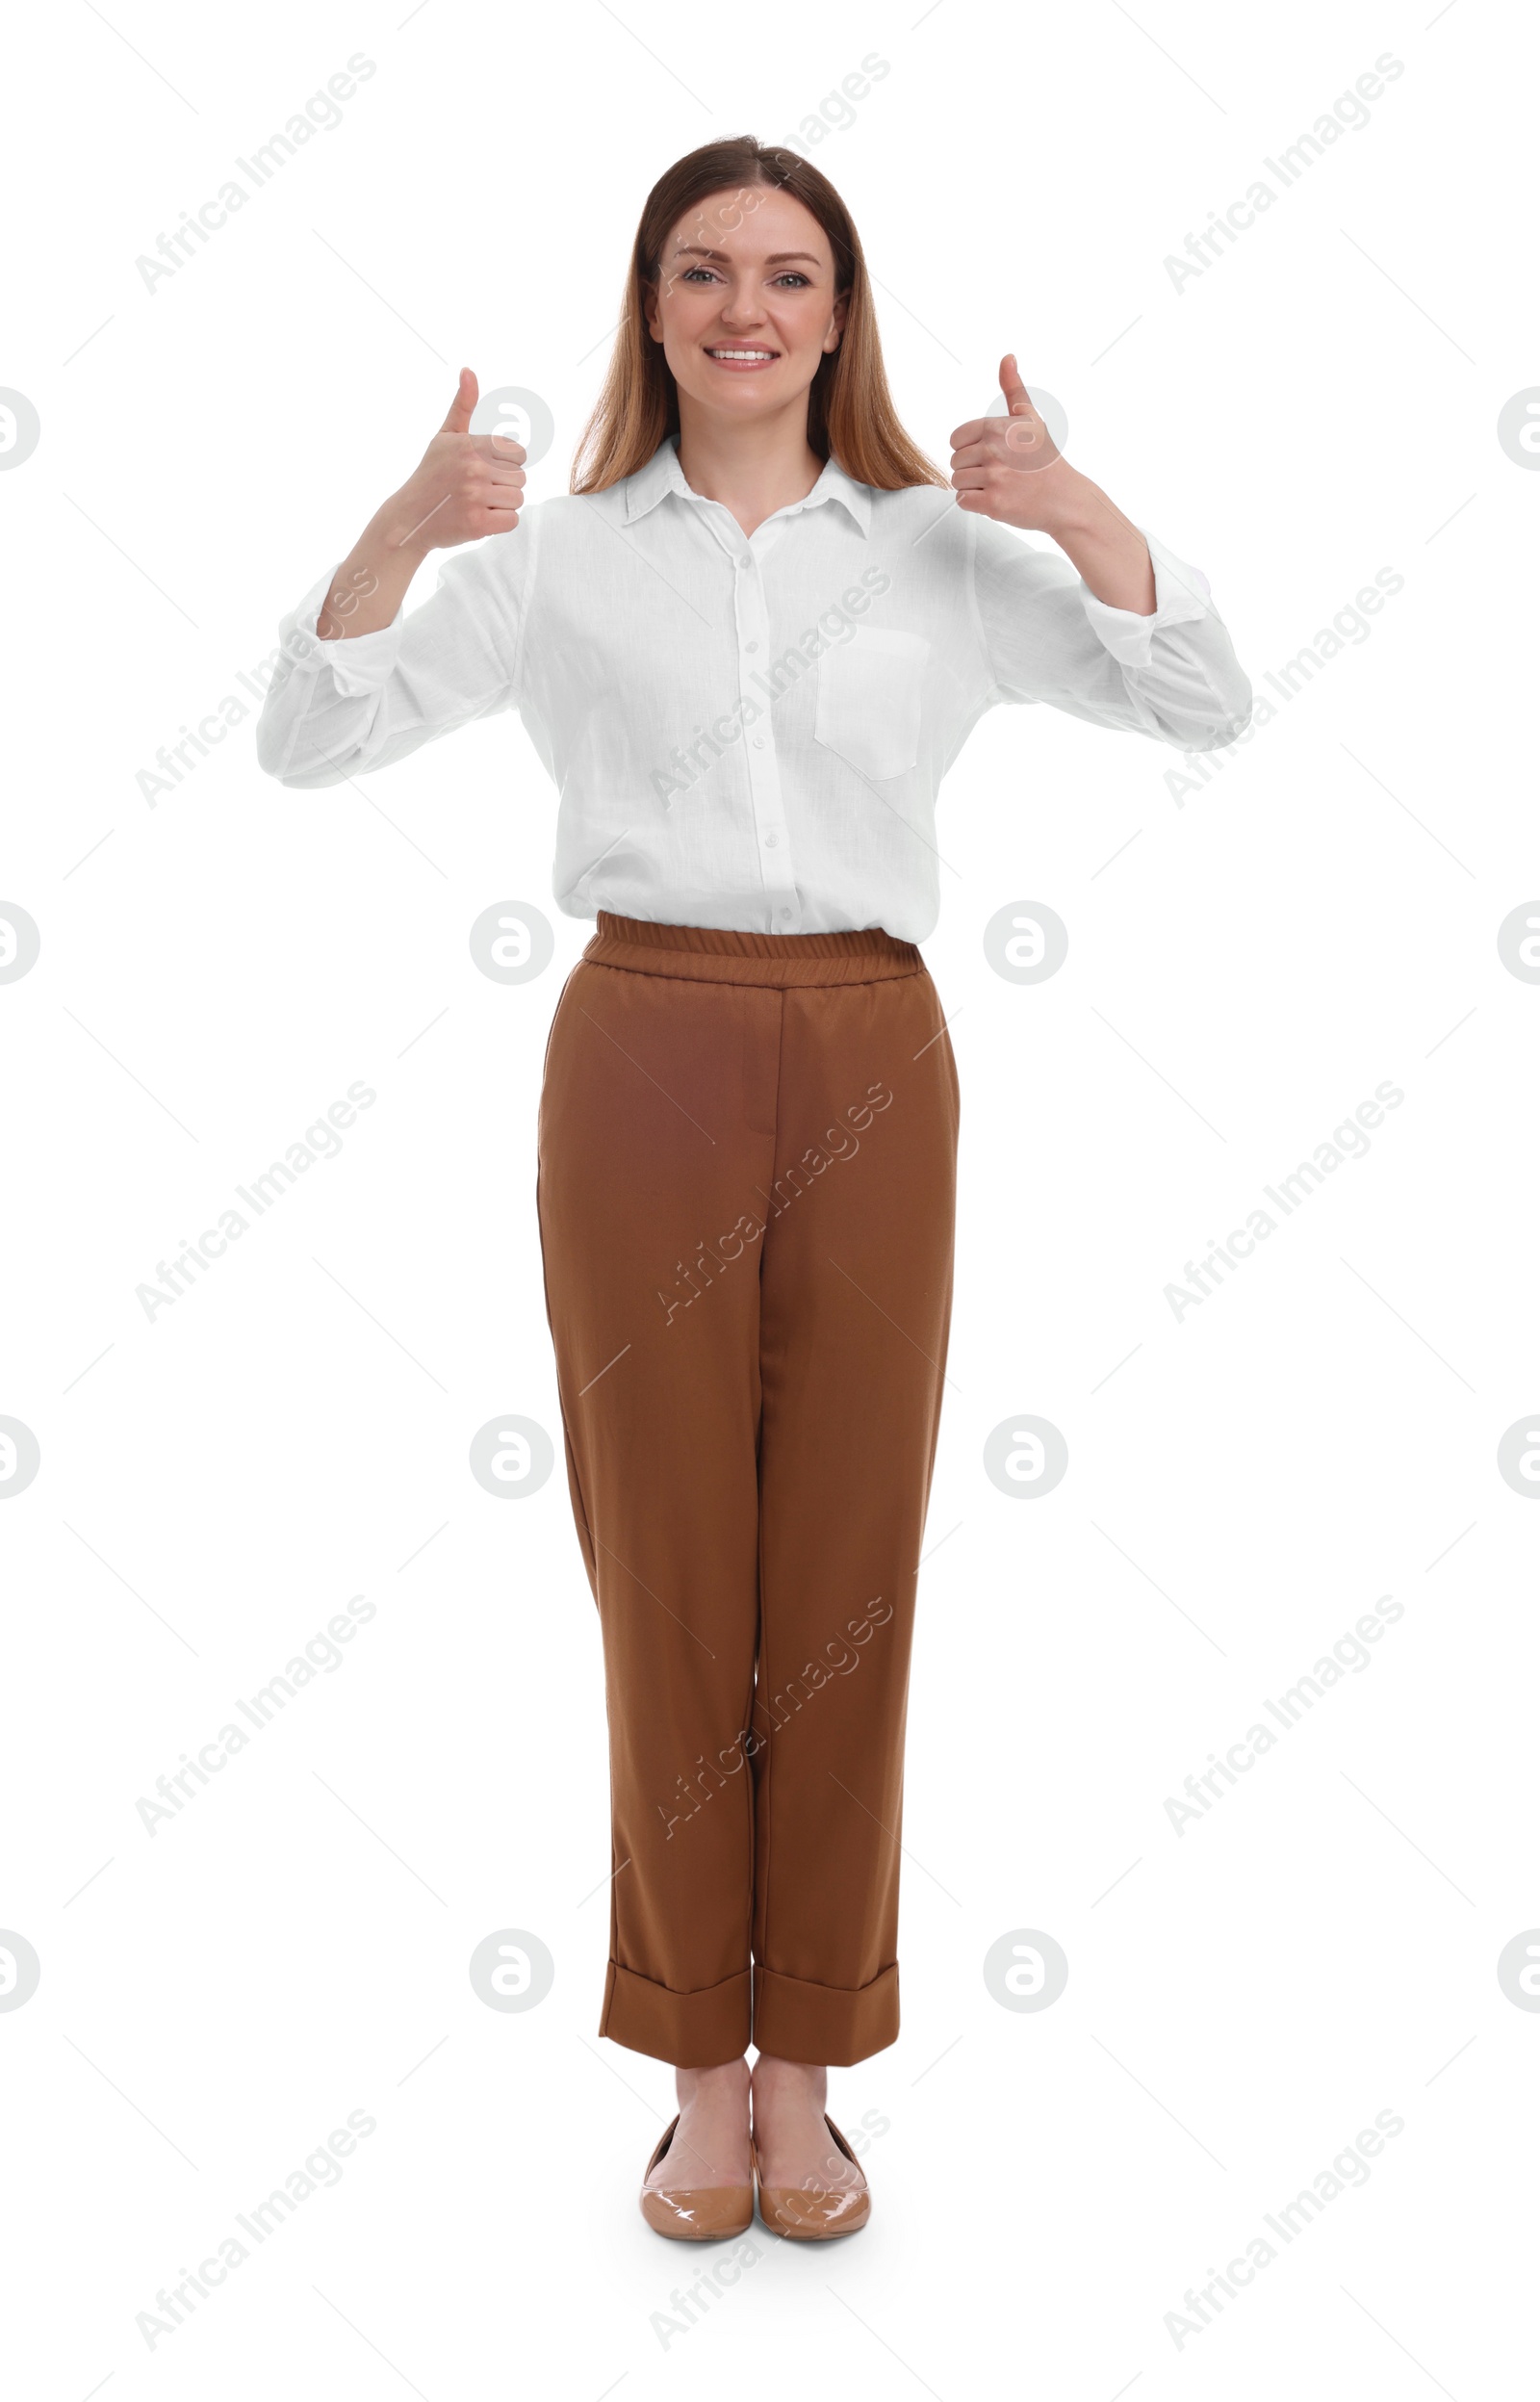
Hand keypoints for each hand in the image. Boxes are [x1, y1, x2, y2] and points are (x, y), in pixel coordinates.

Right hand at [383, 367, 526, 554]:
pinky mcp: (478, 523)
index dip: (506, 464)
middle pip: (521, 478)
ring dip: (502, 505)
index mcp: (471, 444)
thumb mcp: (445, 435)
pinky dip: (500, 523)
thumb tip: (469, 370)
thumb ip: (463, 405)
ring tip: (477, 503)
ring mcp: (476, 496)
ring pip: (517, 499)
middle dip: (504, 485)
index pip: (519, 453)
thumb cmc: (431, 474)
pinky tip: (479, 518)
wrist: (409, 517)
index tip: (485, 470)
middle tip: (478, 490)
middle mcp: (474, 467)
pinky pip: (512, 520)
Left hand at [949, 355, 1076, 534]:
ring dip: (974, 487)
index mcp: (997, 427)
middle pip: (955, 462)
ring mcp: (994, 478)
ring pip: (958, 482)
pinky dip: (975, 504)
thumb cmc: (1046, 459)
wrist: (1065, 498)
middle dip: (973, 469)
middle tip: (1000, 473)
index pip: (956, 439)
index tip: (992, 454)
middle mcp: (994, 450)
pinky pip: (962, 501)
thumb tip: (1007, 357)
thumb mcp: (1031, 418)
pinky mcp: (993, 504)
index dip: (970, 449)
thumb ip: (1013, 389)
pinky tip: (997, 499)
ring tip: (999, 486)